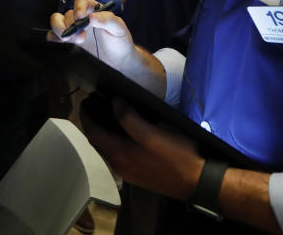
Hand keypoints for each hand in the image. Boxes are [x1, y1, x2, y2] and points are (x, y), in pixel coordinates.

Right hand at [48, 0, 136, 70]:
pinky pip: (53, 37)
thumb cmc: (120, 42)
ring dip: (59, 30)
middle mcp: (81, 19)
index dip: (78, 7)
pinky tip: (64, 44)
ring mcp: (73, 31)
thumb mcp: (119, 29)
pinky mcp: (67, 43)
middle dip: (69, 23)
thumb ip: (108, 20)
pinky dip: (54, 39)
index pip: (81, 2)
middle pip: (66, 13)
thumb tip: (92, 16)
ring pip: (56, 23)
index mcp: (93, 11)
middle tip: (79, 36)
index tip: (80, 17)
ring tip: (69, 40)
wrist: (119, 62)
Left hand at [81, 98, 203, 201]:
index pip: (93, 133)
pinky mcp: (137, 175)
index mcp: (119, 154)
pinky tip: (122, 135)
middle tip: (93, 106)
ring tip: (105, 116)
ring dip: (102, 134)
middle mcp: (119, 165)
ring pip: (107, 150)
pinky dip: (112, 142)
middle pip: (97, 142)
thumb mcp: (152, 134)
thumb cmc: (176, 155)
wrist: (196, 182)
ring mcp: (128, 172)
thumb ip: (129, 119)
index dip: (86, 116)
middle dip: (92, 124)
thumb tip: (114, 102)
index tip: (85, 101)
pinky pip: (117, 156)